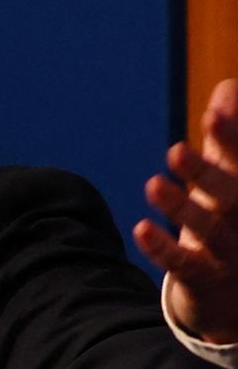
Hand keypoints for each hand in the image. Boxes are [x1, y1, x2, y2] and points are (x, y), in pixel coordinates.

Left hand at [135, 78, 237, 343]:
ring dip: (181, 208)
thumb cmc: (232, 221)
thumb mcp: (232, 178)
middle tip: (174, 150)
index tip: (212, 114)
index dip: (231, 139)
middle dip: (206, 172)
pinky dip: (162, 249)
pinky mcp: (205, 279)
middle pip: (233, 195)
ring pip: (209, 230)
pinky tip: (141, 228)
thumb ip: (227, 140)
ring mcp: (230, 253)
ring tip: (153, 185)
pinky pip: (184, 265)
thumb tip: (227, 89)